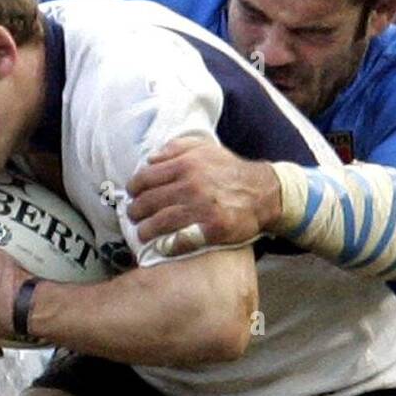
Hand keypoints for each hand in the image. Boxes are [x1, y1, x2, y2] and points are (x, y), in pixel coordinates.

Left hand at [126, 136, 281, 254]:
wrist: (263, 192)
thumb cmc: (229, 171)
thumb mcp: (205, 148)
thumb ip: (175, 149)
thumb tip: (148, 159)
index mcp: (186, 164)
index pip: (144, 179)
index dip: (133, 189)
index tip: (132, 196)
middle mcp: (191, 186)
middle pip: (148, 203)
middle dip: (135, 212)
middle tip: (134, 217)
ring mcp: (201, 209)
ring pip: (159, 223)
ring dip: (145, 231)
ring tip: (142, 234)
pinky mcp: (212, 230)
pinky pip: (180, 241)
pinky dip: (167, 246)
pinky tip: (161, 247)